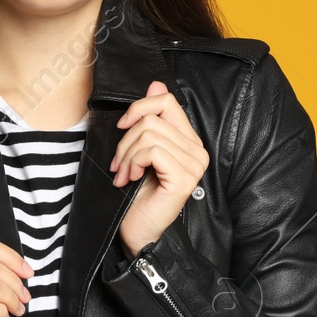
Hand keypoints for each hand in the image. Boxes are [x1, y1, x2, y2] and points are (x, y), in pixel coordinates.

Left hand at [112, 80, 208, 259]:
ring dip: (126, 155)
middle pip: (153, 118)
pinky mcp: (184, 178)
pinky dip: (133, 163)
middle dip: (125, 140)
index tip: (122, 127)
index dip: (139, 108)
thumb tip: (156, 84)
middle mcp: (197, 150)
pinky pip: (152, 151)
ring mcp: (194, 165)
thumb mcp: (138, 151)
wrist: (137, 232)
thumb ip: (149, 119)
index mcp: (188, 140)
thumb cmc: (136, 195)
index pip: (167, 101)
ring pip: (149, 134)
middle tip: (118, 164)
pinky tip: (131, 179)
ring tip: (123, 175)